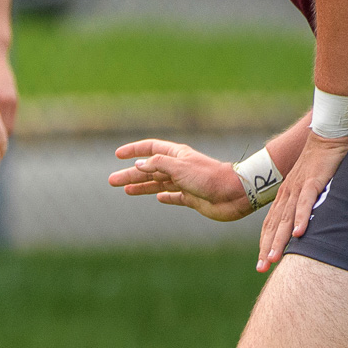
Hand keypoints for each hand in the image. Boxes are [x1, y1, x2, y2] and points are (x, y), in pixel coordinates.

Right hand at [109, 139, 252, 221]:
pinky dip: (165, 197)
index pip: (150, 149)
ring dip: (141, 186)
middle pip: (149, 169)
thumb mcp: (179, 166)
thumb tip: (138, 165)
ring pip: (157, 183)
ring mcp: (185, 183)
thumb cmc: (209, 177)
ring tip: (125, 190)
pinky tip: (158, 198)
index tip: (118, 155)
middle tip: (112, 181)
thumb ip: (157, 164)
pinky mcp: (192, 198)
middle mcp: (179, 168)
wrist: (235, 193)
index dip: (134, 150)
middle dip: (130, 174)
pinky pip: (174, 196)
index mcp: (176, 156)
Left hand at [257, 131, 347, 271]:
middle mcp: (286, 194)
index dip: (266, 243)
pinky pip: (306, 203)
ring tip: (273, 258)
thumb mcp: (306, 186)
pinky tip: (300, 234)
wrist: (325, 138)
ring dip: (280, 240)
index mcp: (284, 196)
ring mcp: (298, 188)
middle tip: (262, 268)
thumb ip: (302, 202)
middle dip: (267, 248)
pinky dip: (302, 219)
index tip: (262, 263)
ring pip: (286, 219)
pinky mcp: (313, 182)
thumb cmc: (317, 163)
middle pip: (275, 226)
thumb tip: (303, 222)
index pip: (271, 224)